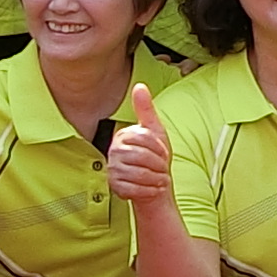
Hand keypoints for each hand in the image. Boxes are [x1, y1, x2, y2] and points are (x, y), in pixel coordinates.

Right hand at [106, 85, 173, 203]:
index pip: (144, 138)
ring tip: (160, 178)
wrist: (153, 182)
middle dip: (158, 164)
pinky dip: (150, 190)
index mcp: (123, 136)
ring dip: (156, 178)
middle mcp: (113, 151)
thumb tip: (139, 85)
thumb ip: (145, 108)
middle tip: (163, 168)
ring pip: (138, 174)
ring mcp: (112, 169)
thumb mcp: (154, 130)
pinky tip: (154, 188)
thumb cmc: (154, 156)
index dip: (159, 147)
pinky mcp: (114, 186)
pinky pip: (134, 189)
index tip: (164, 153)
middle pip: (142, 156)